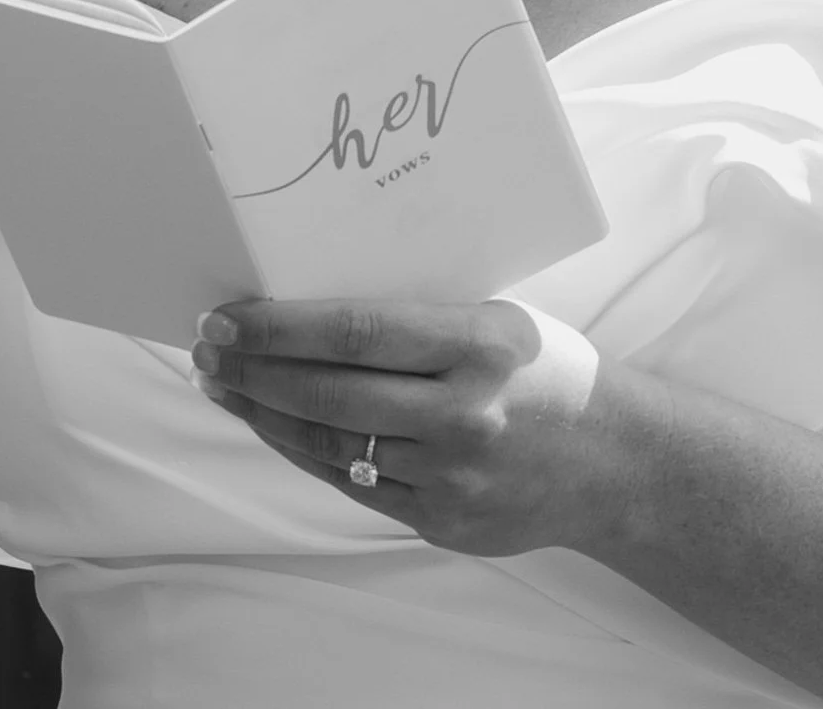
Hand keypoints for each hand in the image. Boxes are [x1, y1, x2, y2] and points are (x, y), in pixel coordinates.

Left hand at [190, 295, 660, 557]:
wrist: (616, 462)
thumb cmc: (546, 370)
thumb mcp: (496, 319)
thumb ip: (415, 317)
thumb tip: (306, 302)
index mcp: (479, 344)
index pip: (353, 331)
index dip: (277, 326)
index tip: (225, 316)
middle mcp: (464, 413)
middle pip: (327, 392)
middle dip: (252, 370)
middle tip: (207, 349)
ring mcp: (452, 475)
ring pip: (328, 444)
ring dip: (264, 413)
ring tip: (224, 385)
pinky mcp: (442, 519)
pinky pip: (352, 483)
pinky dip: (304, 451)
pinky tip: (274, 425)